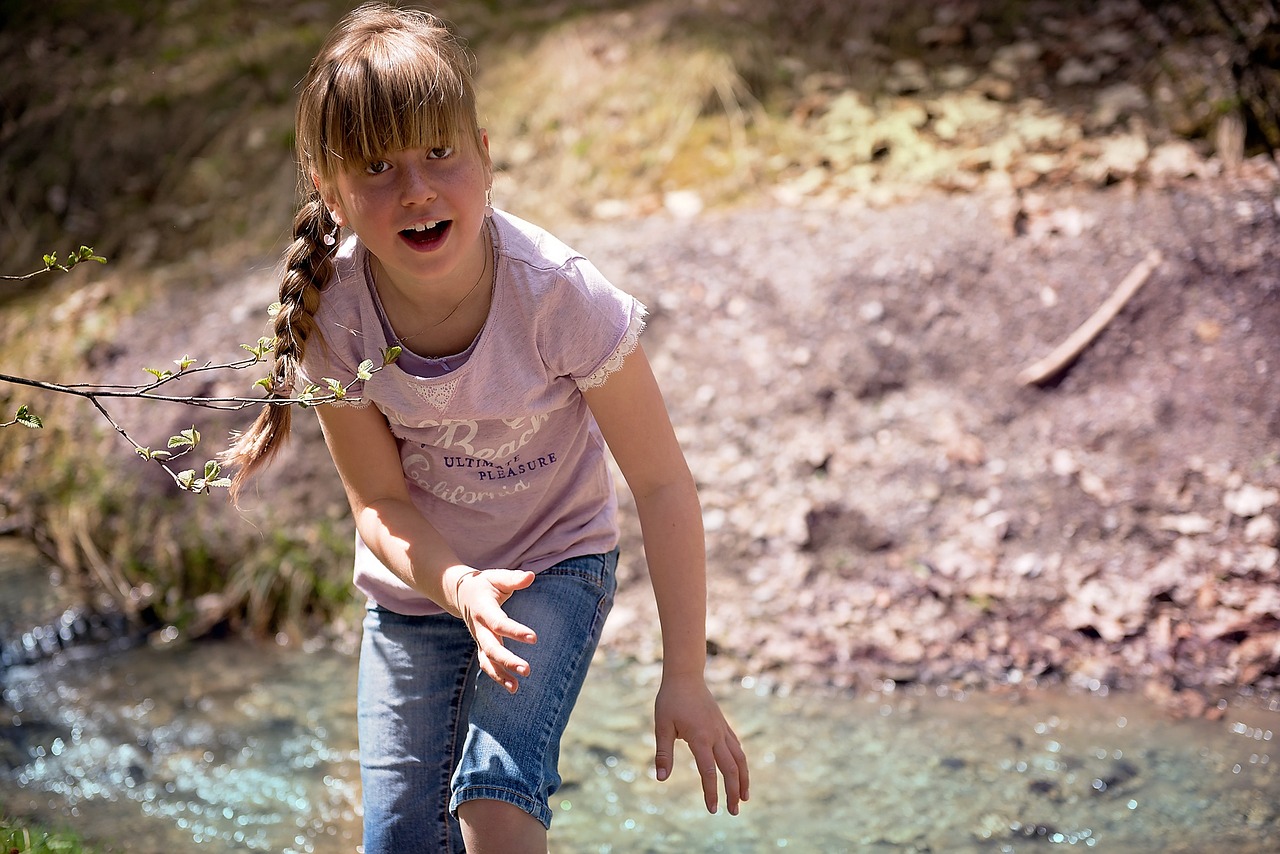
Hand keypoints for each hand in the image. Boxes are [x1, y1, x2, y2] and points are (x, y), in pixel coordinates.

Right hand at [449, 567, 537, 692]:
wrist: (461, 594)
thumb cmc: (484, 584)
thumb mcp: (495, 577)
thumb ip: (513, 579)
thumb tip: (530, 576)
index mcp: (483, 609)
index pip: (499, 623)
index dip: (515, 631)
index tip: (534, 638)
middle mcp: (479, 627)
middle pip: (491, 648)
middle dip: (508, 660)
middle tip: (527, 670)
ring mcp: (479, 639)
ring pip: (487, 661)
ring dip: (501, 675)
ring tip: (517, 687)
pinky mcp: (482, 646)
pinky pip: (487, 665)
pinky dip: (498, 677)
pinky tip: (513, 687)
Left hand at [654, 672, 749, 814]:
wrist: (685, 675)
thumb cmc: (670, 700)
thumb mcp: (662, 726)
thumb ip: (663, 753)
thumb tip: (661, 779)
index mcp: (700, 738)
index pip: (709, 772)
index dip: (711, 792)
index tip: (713, 810)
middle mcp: (716, 735)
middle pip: (731, 769)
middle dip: (734, 792)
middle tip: (734, 812)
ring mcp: (722, 730)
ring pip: (739, 758)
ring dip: (743, 779)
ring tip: (745, 798)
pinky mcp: (723, 725)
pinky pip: (737, 747)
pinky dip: (741, 763)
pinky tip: (740, 773)